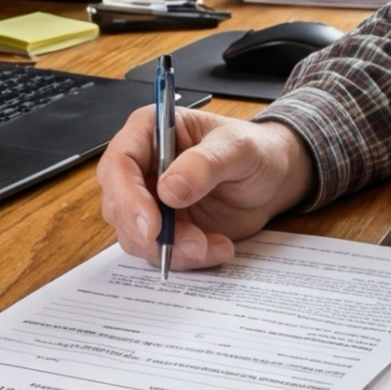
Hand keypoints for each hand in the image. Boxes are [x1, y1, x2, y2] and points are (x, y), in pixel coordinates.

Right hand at [94, 106, 313, 268]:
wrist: (272, 179)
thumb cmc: (254, 151)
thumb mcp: (239, 149)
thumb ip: (205, 164)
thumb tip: (168, 189)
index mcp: (150, 131)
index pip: (119, 162)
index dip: (128, 197)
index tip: (152, 226)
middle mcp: (142, 166)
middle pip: (118, 205)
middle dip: (151, 233)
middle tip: (192, 244)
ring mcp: (150, 200)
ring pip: (136, 236)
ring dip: (173, 249)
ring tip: (214, 244)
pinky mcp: (164, 228)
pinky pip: (160, 251)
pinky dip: (186, 257)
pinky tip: (218, 247)